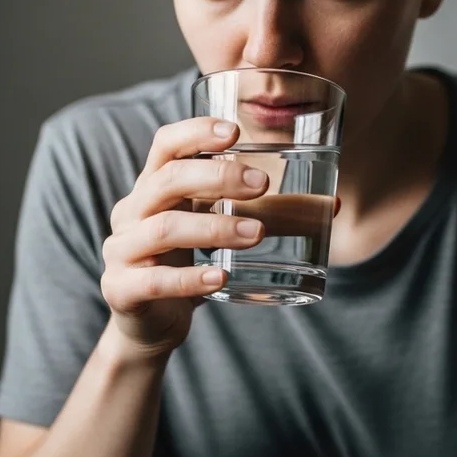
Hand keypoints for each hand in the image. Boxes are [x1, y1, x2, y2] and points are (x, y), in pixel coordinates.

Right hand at [100, 117, 268, 352]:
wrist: (149, 325)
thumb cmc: (188, 264)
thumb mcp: (223, 232)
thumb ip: (272, 215)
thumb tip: (334, 205)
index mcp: (153, 187)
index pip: (166, 145)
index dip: (195, 132)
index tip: (234, 131)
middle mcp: (132, 212)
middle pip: (167, 180)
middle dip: (216, 177)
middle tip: (263, 184)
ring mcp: (122, 251)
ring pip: (164, 229)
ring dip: (214, 228)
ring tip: (256, 234)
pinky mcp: (122, 290)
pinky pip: (155, 280)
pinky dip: (189, 278)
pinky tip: (219, 278)